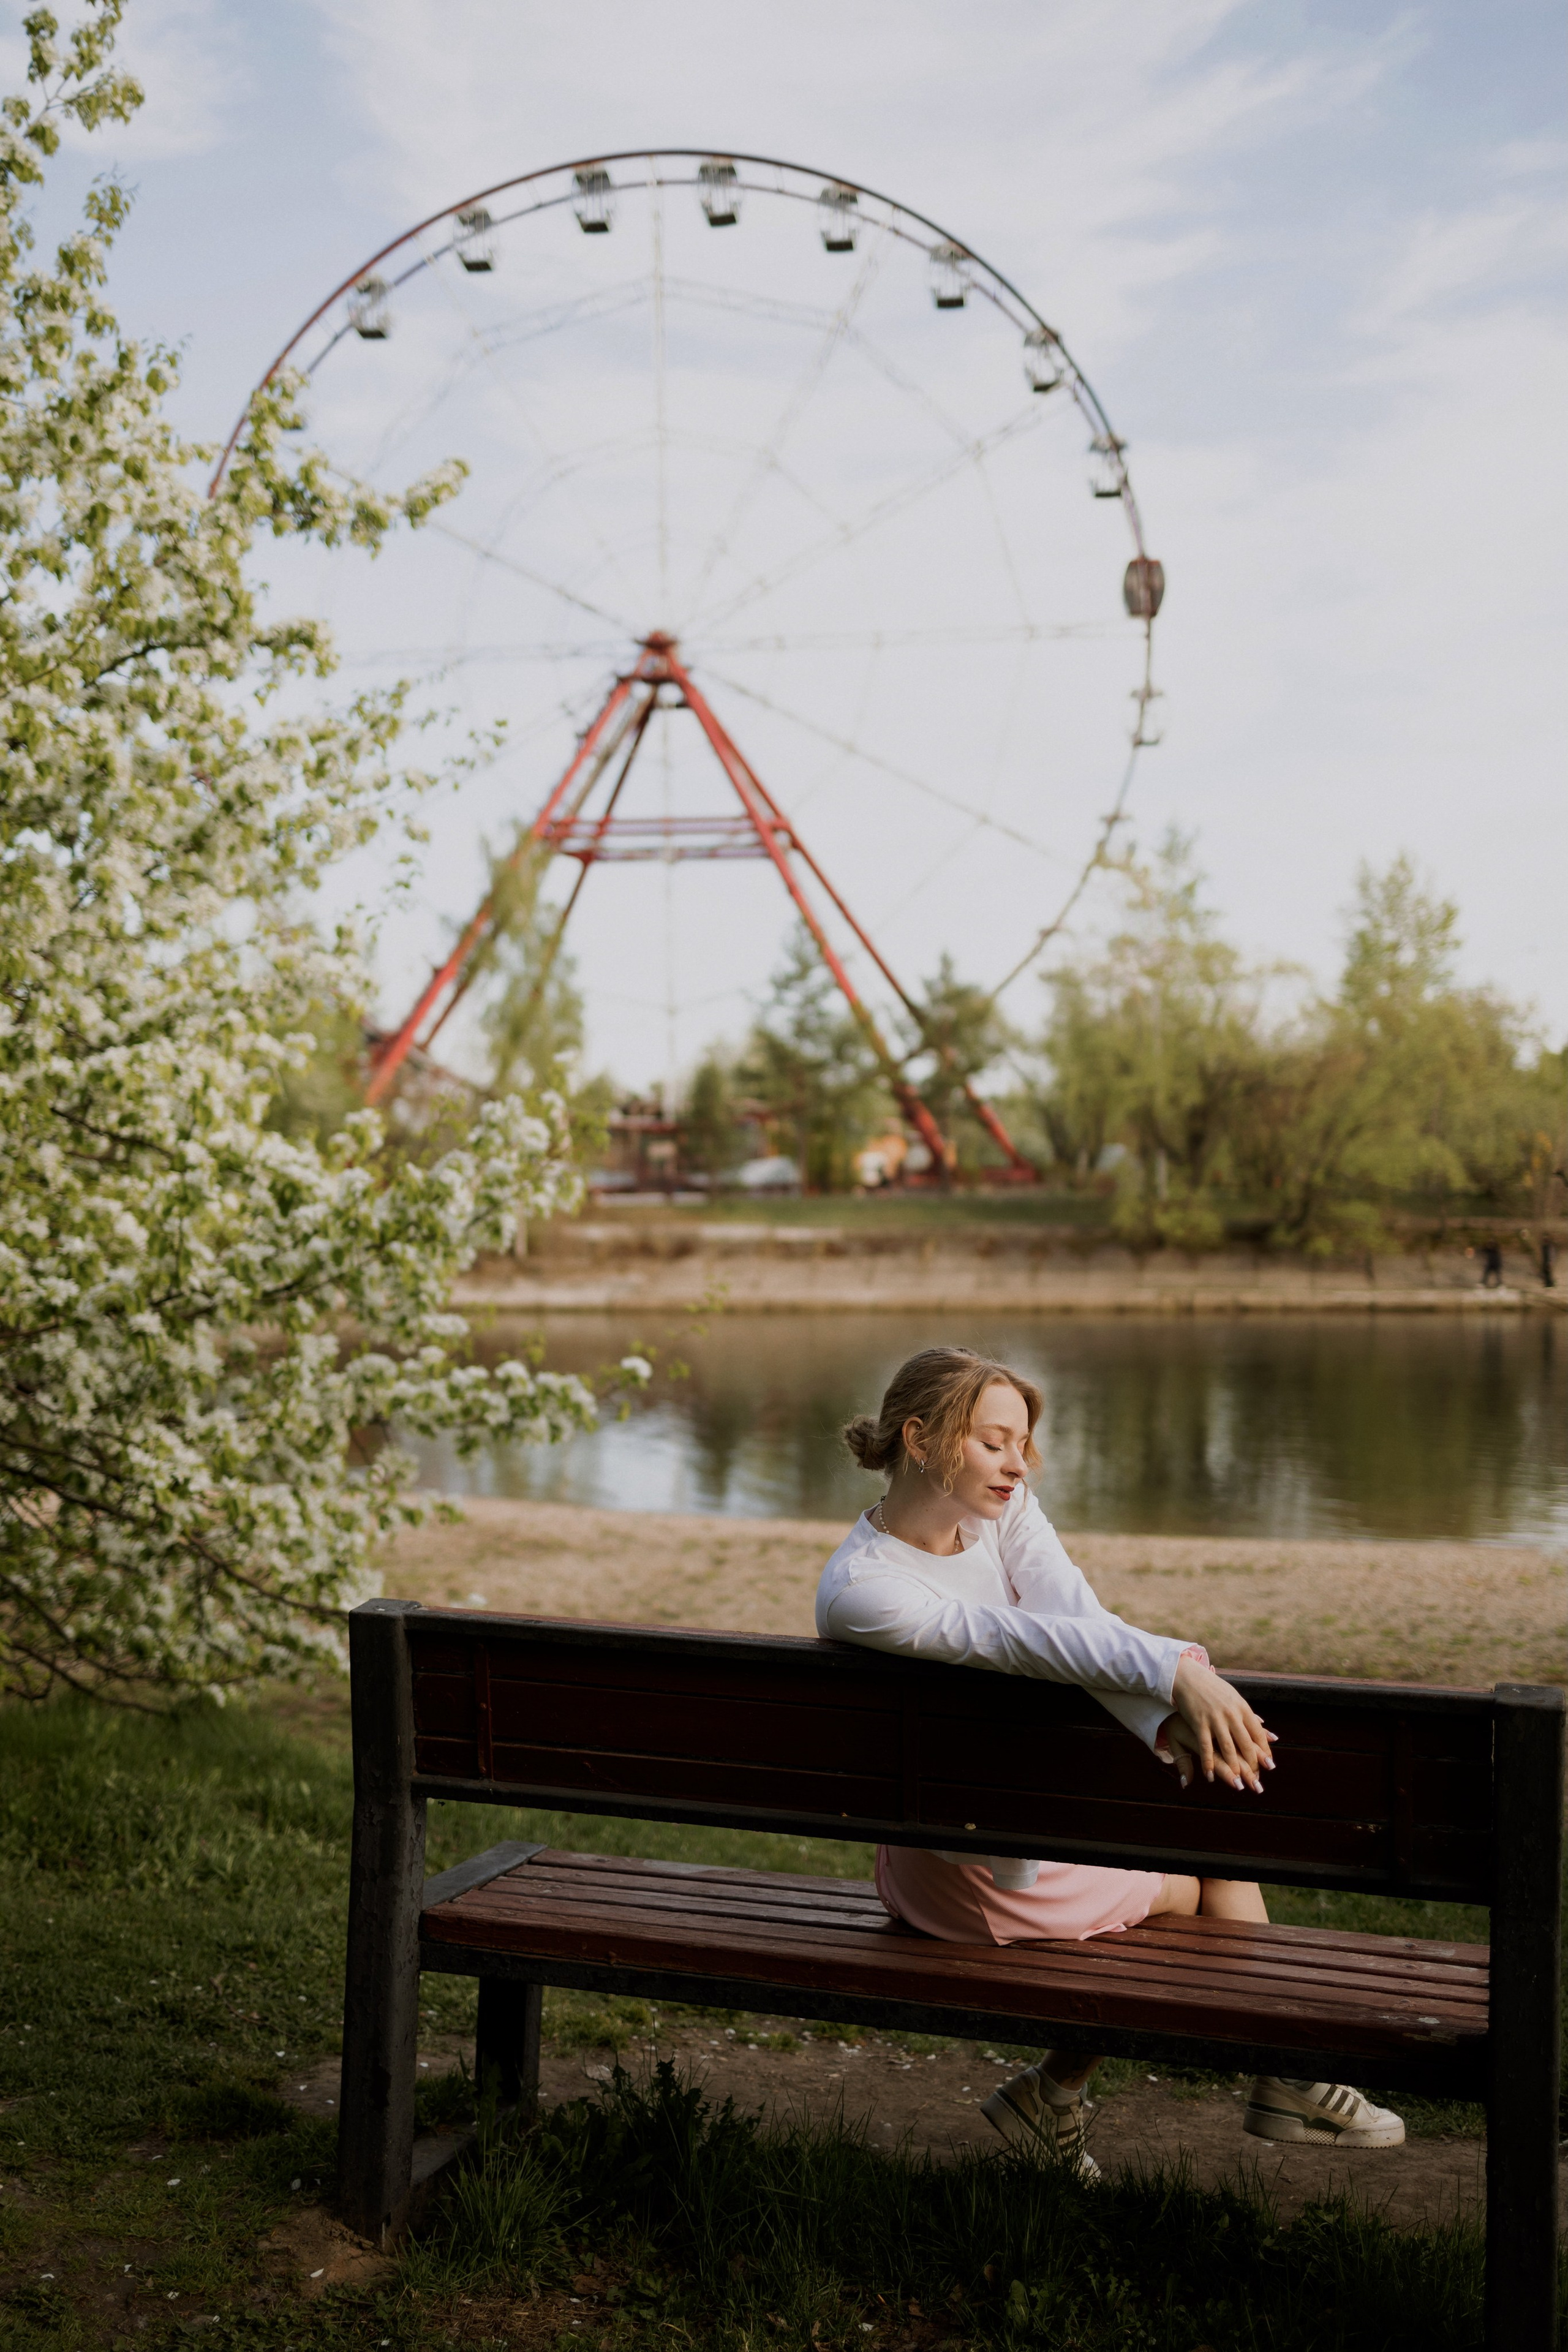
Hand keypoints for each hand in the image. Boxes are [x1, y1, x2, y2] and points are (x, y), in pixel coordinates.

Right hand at [1158, 1656, 1277, 1793]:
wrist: (1188, 1677)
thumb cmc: (1214, 1689)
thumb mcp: (1236, 1699)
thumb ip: (1252, 1719)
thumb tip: (1272, 1736)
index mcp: (1242, 1707)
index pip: (1258, 1734)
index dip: (1264, 1752)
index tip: (1268, 1766)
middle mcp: (1231, 1714)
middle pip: (1246, 1744)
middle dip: (1252, 1765)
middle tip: (1256, 1780)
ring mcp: (1215, 1719)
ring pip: (1228, 1748)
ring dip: (1233, 1768)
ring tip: (1238, 1783)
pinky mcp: (1199, 1723)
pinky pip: (1205, 1747)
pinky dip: (1208, 1763)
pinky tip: (1210, 1776)